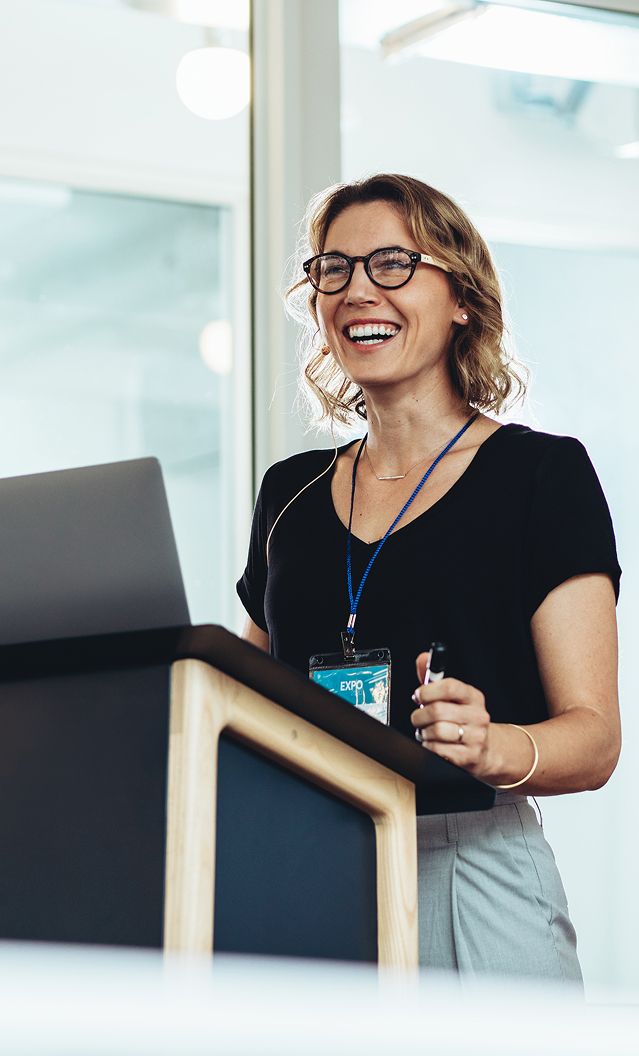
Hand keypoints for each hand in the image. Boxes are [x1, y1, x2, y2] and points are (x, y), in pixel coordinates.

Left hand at [410, 651, 491, 777]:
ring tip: (426, 731)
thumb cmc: (462, 720)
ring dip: (423, 732)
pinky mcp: (468, 756)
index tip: (419, 695)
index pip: (450, 687)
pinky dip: (428, 746)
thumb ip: (433, 678)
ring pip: (436, 730)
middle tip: (418, 717)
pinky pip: (437, 749)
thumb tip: (422, 658)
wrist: (485, 749)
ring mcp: (475, 737)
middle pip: (438, 711)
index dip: (428, 690)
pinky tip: (433, 743)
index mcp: (473, 697)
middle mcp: (478, 716)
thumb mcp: (452, 698)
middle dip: (420, 715)